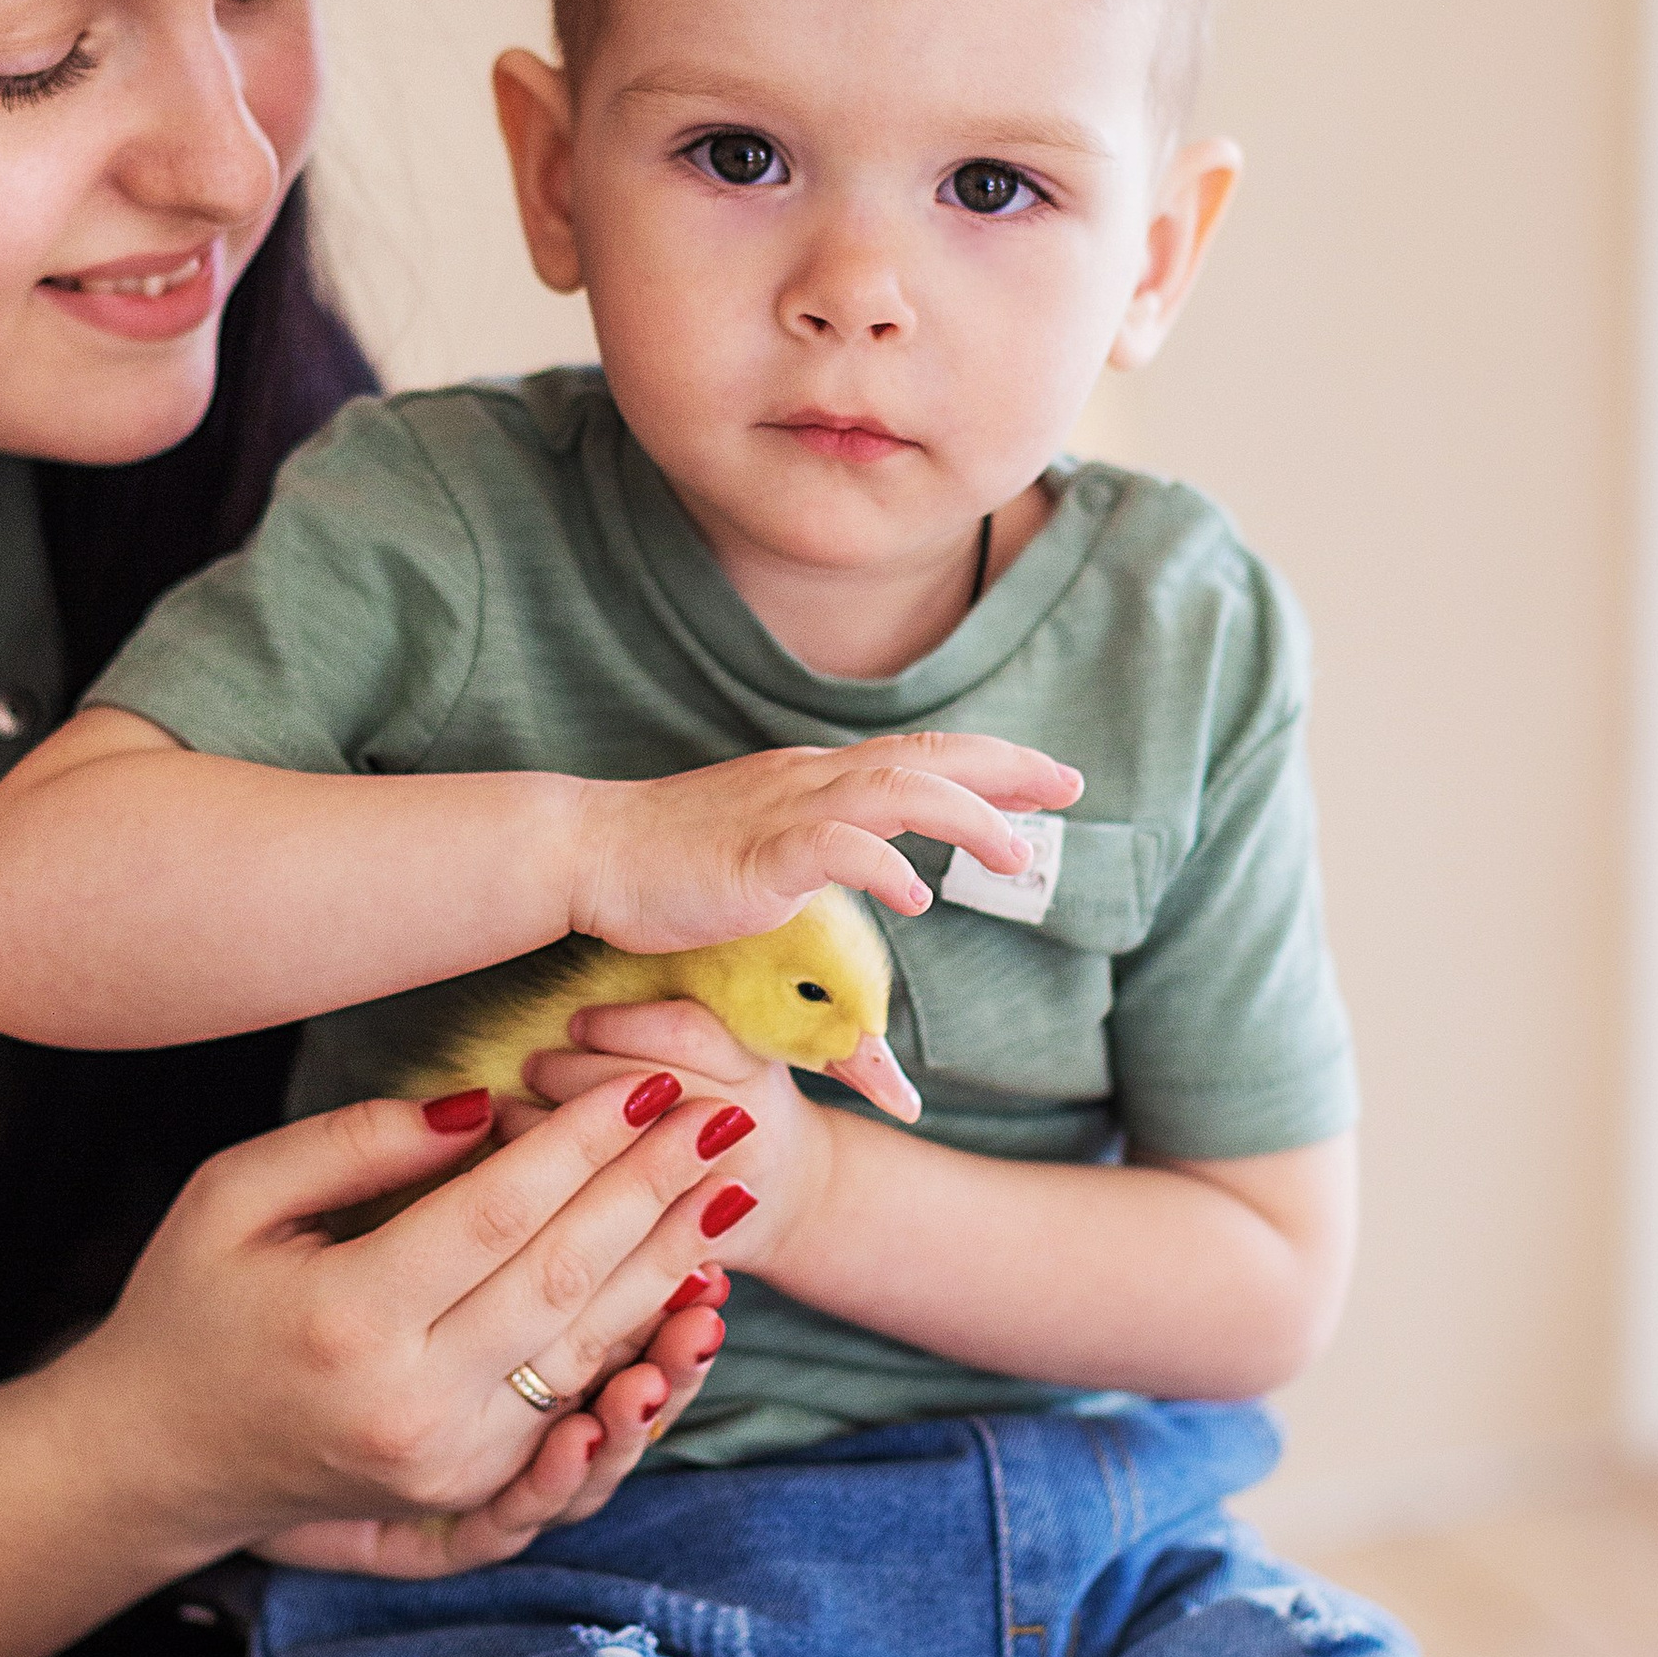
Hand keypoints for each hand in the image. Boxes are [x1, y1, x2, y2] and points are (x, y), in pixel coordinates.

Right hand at [64, 1068, 757, 1559]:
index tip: (649, 1084)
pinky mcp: (466, 1492)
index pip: (498, 1214)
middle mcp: (409, 1403)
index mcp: (346, 1319)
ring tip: (729, 1190)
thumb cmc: (188, 1306)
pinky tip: (686, 1289)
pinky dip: (640, 1345)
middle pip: (564, 1280)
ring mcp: (446, 1460)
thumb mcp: (233, 1195)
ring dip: (670, 1266)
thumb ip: (356, 1142)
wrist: (155, 1456)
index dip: (583, 1143)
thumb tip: (484, 1102)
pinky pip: (575, 1406)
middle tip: (723, 1121)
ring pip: (589, 1350)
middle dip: (654, 1191)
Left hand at [524, 1000, 838, 1275]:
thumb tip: (591, 985)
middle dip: (578, 1073)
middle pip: (647, 1091)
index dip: (622, 1024)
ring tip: (510, 1104)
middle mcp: (746, 1134)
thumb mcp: (740, 1052)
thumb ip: (682, 1022)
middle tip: (534, 1062)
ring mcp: (716, 1195)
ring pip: (615, 1158)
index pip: (687, 1034)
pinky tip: (514, 1159)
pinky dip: (547, 1182)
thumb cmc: (743, 1107)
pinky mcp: (680, 1249)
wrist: (794, 1201)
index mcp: (757, 1072)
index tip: (578, 1023)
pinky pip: (600, 1216)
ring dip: (548, 1126)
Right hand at [567, 732, 1079, 955]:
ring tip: (1015, 856)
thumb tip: (860, 869)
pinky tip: (917, 899)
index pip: (920, 757)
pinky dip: (884, 866)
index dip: (992, 764)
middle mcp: (811, 782)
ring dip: (966, 817)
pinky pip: (835, 849)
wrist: (586, 851)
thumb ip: (816, 853)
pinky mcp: (756, 855)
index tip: (1051, 780)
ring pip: (896, 791)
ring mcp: (784, 813)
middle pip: (927, 758)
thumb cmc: (665, 863)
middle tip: (1070, 787)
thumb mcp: (761, 851)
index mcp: (816, 782)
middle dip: (1006, 771)